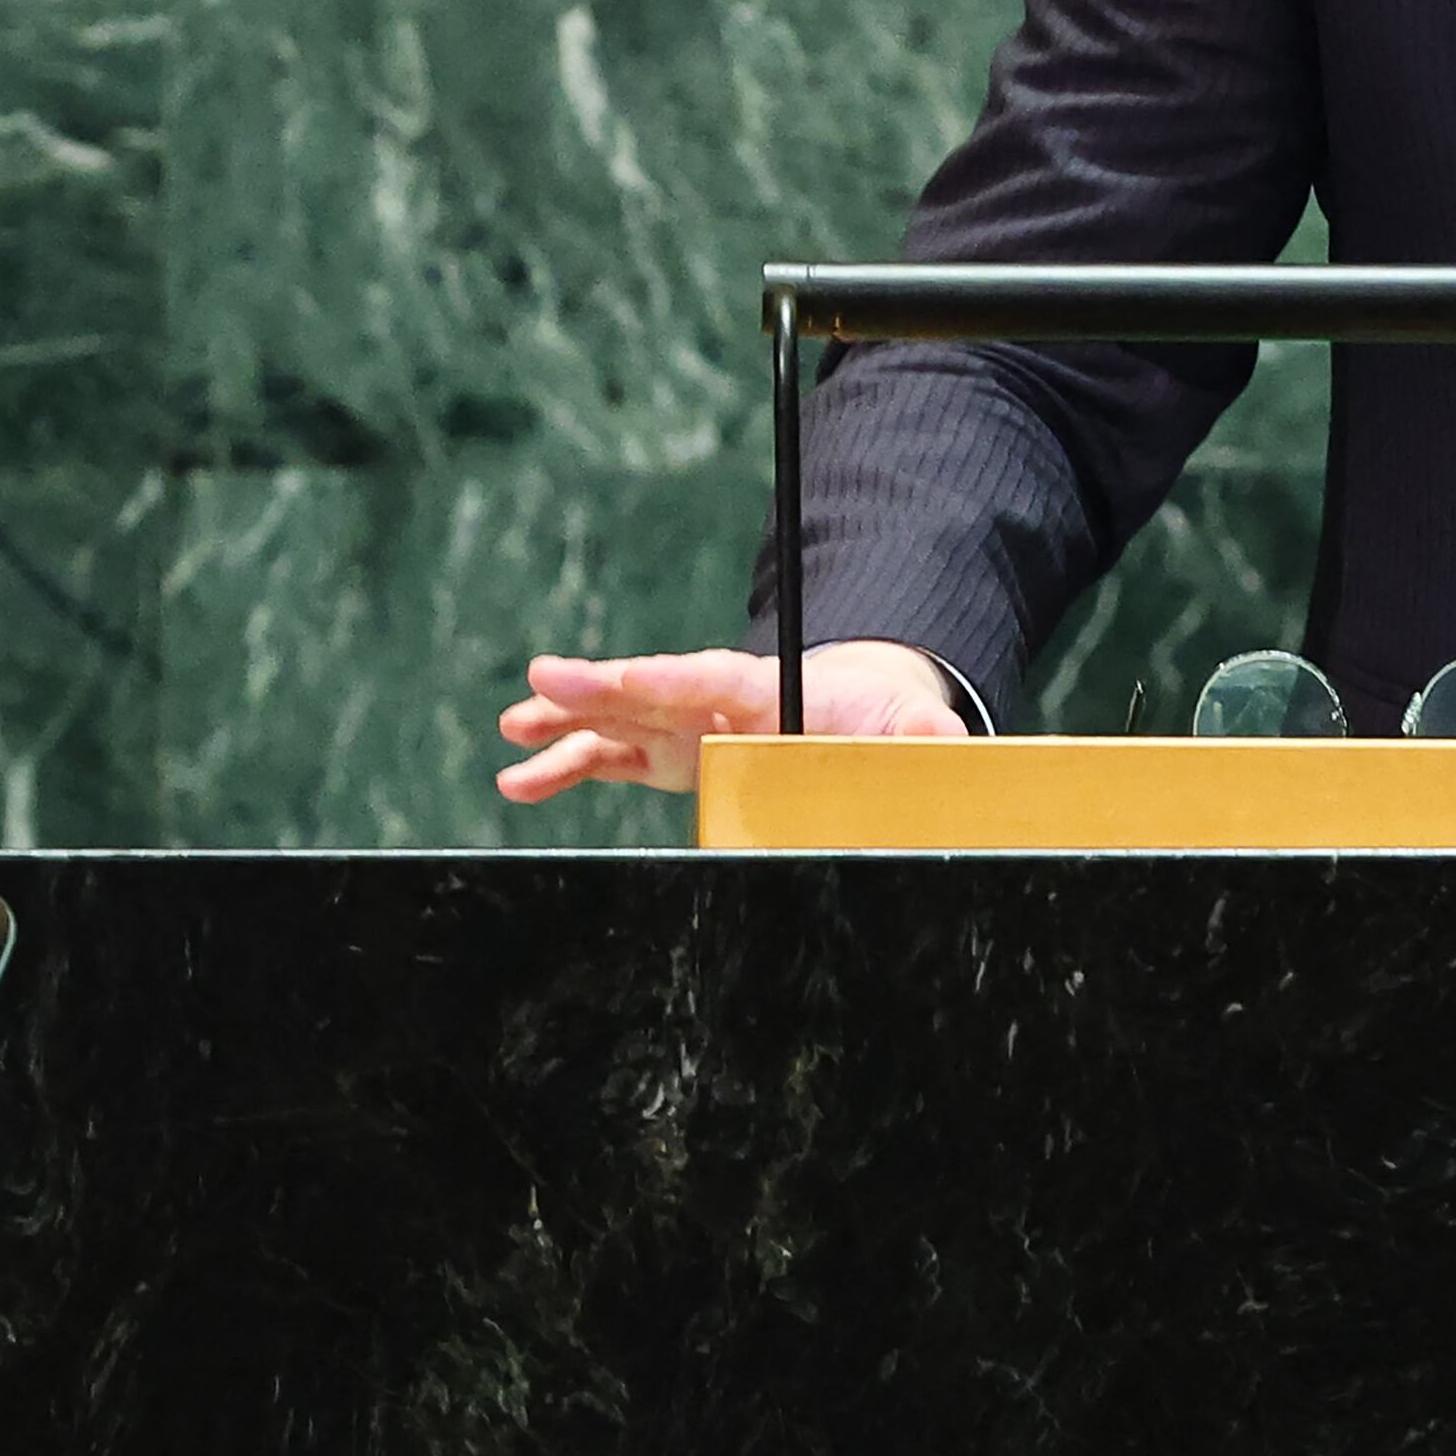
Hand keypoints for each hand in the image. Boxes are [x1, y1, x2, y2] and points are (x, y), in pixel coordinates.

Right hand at [494, 640, 967, 801]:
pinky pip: (614, 758)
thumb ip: (924, 732)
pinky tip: (520, 779)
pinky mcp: (673, 754)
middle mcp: (715, 704)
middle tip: (541, 681)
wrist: (859, 704)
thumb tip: (942, 739)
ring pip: (619, 720)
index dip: (663, 677)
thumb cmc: (883, 715)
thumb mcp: (914, 723)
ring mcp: (687, 727)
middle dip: (598, 687)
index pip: (711, 678)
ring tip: (513, 731)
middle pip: (651, 690)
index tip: (617, 676)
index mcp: (769, 691)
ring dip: (567, 724)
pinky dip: (568, 766)